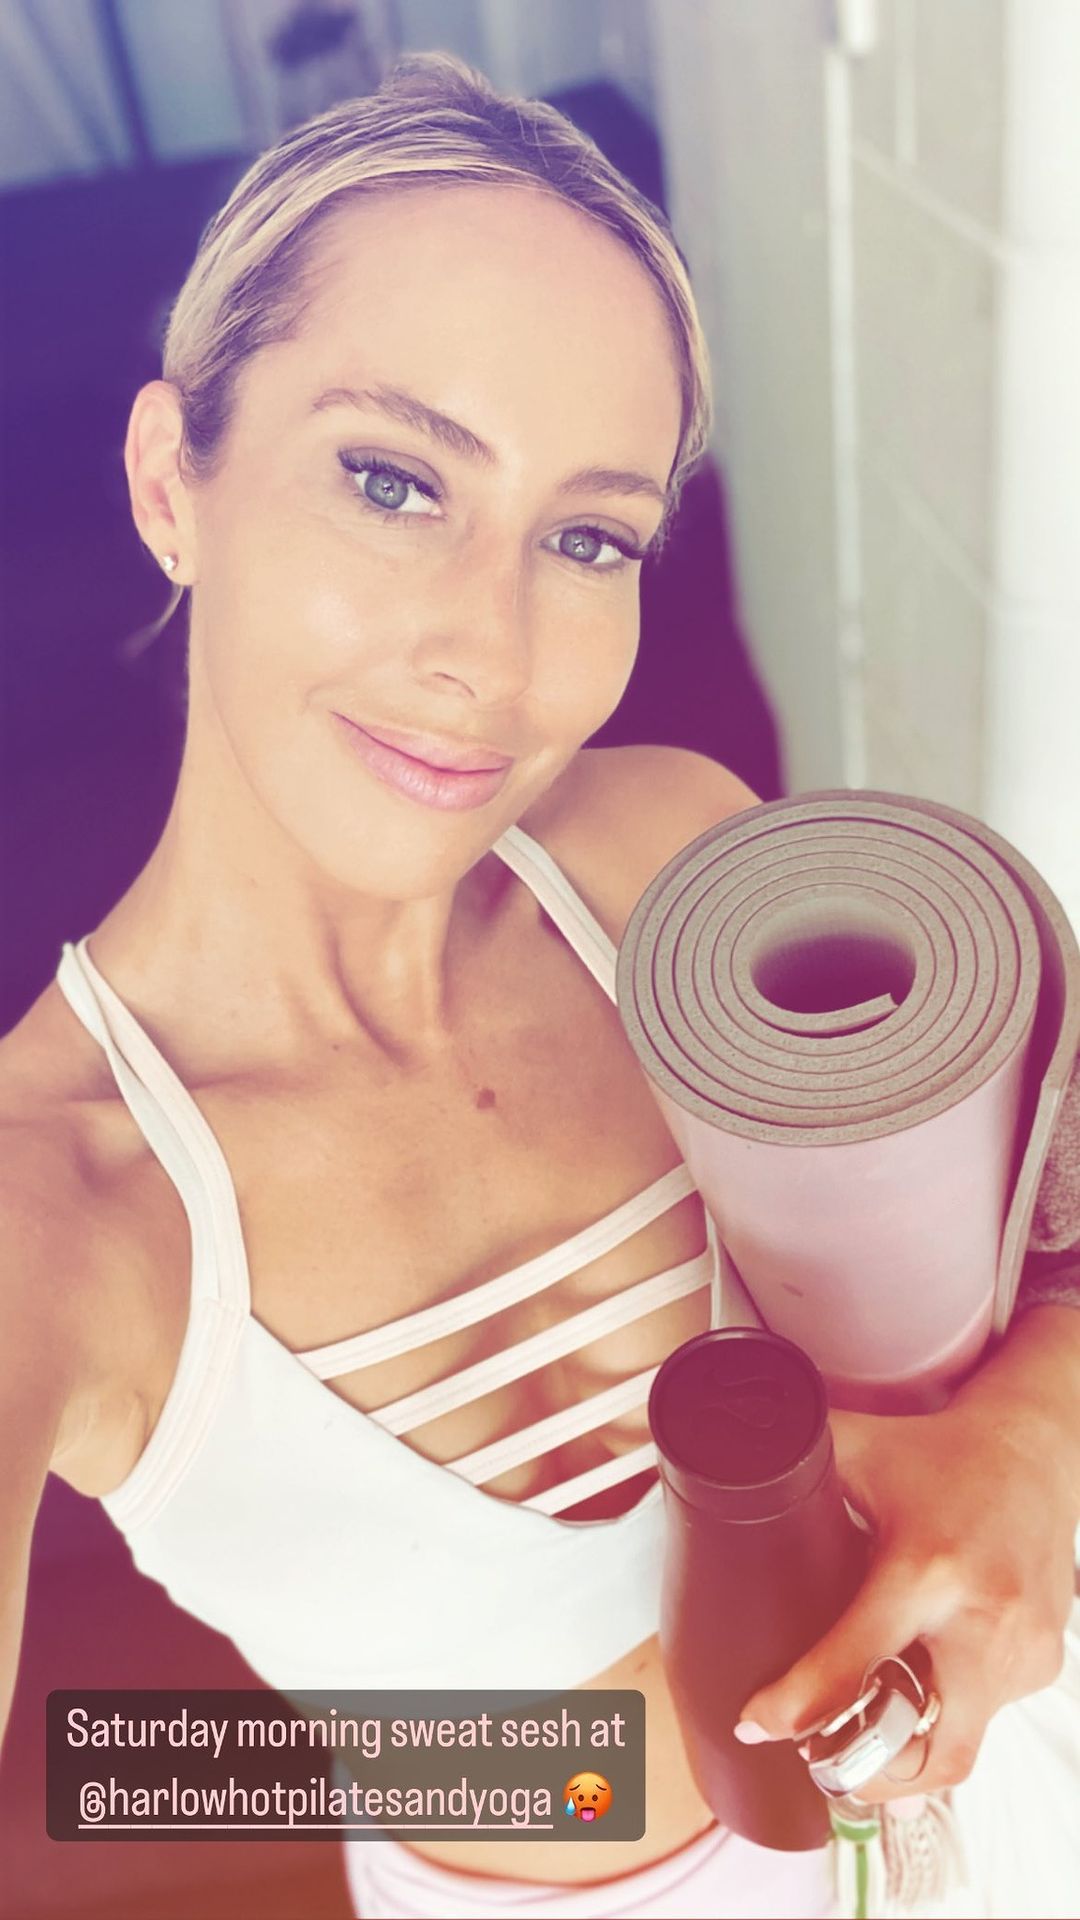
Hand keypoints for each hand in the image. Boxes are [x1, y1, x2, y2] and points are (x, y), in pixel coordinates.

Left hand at [734, 1393, 1077, 1801]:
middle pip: (923, 1750)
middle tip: (815, 1762)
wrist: (1034, 1452)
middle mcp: (980, 1621)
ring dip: (904, 1753)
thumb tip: (717, 1459)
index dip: (793, 1708)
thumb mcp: (859, 1448)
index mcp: (925, 1570)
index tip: (754, 1723)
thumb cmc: (939, 1454)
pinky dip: (943, 1715)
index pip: (853, 1665)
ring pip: (956, 1749)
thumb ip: (787, 1459)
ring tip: (856, 1730)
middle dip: (865, 1773)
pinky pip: (984, 1717)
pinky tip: (914, 1681)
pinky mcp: (1041, 1665)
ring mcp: (1020, 1651)